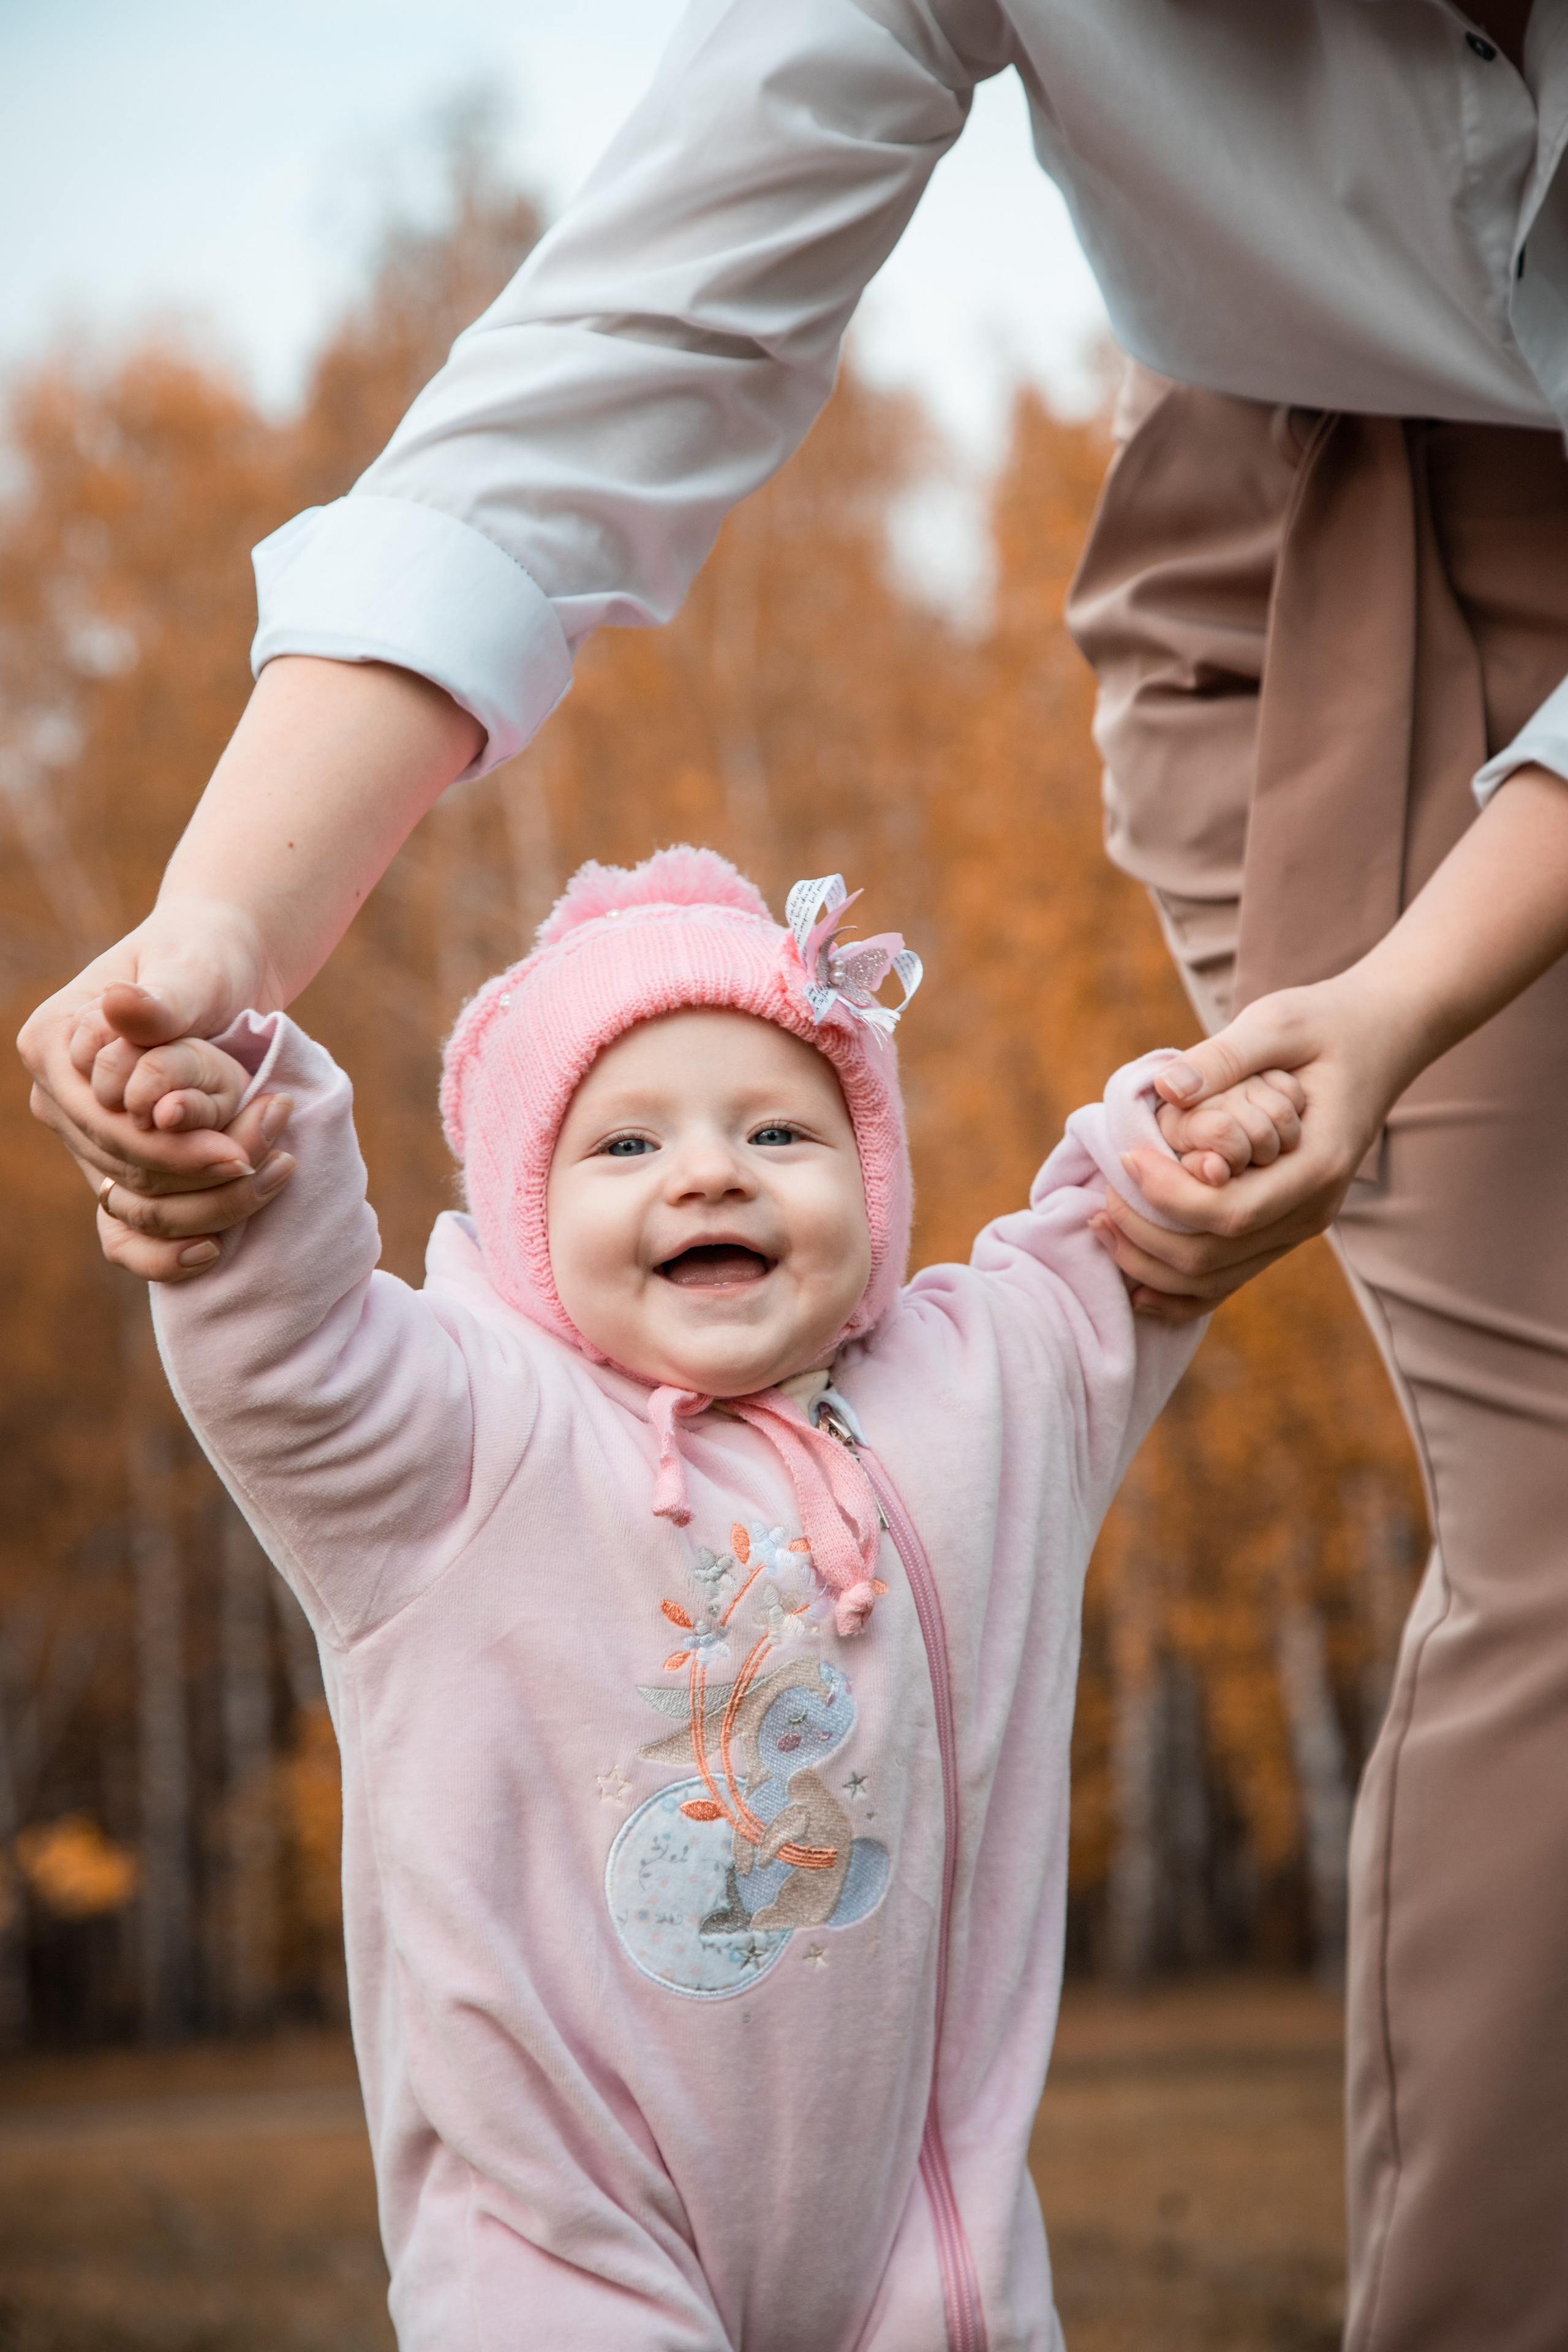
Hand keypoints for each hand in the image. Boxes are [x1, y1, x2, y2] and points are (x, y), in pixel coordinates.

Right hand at [19, 900, 299, 1276]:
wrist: (219, 972)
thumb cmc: (202, 961)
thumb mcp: (190, 970)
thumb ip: (163, 998)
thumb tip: (123, 1007)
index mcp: (52, 1045)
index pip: (108, 1123)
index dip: (174, 1147)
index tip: (242, 1152)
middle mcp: (57, 1100)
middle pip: (125, 1167)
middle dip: (202, 1177)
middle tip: (272, 1165)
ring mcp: (84, 1139)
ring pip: (136, 1202)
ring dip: (208, 1206)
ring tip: (277, 1174)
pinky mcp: (116, 1166)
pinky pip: (127, 1229)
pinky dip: (167, 1251)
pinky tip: (214, 1251)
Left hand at [1089, 970, 1417, 1320]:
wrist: (1380, 1041)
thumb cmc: (1326, 1025)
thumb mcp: (1277, 1021)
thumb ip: (1223, 1056)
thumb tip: (1167, 1089)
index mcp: (1317, 1165)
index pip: (1230, 1211)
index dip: (1167, 1196)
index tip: (1124, 1158)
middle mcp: (1312, 1210)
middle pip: (1212, 1257)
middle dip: (1144, 1234)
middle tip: (1099, 1196)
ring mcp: (1297, 1227)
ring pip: (1212, 1279)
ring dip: (1149, 1263)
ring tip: (1100, 1224)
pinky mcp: (1280, 1229)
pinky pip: (1224, 1279)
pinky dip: (1174, 1287)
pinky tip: (1130, 1274)